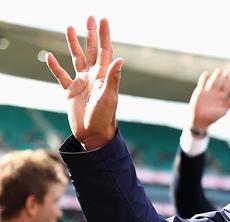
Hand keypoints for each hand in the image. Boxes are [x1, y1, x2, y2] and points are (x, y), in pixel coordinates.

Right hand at [45, 17, 122, 150]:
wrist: (94, 134)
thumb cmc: (104, 117)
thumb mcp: (109, 97)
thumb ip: (113, 78)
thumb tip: (120, 59)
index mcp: (104, 76)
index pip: (104, 51)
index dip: (103, 35)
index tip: (103, 20)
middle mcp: (93, 76)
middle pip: (91, 50)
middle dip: (90, 34)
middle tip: (89, 17)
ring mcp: (82, 83)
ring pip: (76, 58)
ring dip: (72, 44)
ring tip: (69, 28)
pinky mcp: (70, 92)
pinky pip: (61, 76)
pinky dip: (55, 66)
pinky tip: (49, 56)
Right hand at [189, 69, 229, 132]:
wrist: (199, 120)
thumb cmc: (212, 117)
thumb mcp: (223, 111)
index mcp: (222, 98)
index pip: (228, 87)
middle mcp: (216, 93)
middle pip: (221, 83)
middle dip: (224, 77)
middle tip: (227, 71)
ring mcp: (208, 92)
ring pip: (213, 81)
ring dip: (215, 76)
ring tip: (218, 70)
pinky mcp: (200, 92)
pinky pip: (202, 83)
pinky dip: (204, 78)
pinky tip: (206, 73)